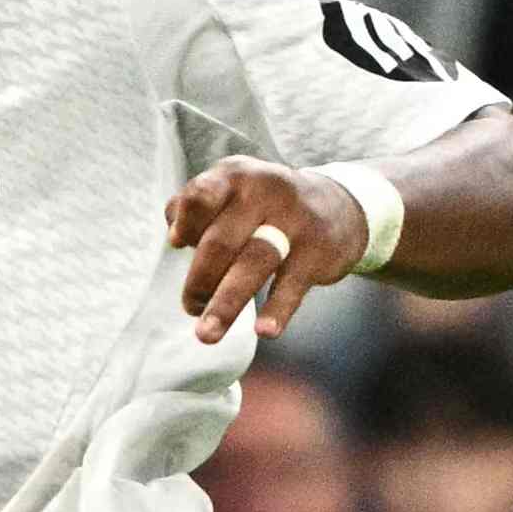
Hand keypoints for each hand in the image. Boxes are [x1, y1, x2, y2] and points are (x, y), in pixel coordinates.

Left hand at [163, 159, 364, 343]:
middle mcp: (265, 192)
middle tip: (190, 307)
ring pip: (253, 264)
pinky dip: (278, 309)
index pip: (200, 197)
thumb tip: (175, 237)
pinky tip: (264, 331)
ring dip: (226, 304)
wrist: (337, 205)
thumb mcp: (228, 192)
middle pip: (221, 241)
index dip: (185, 224)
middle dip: (199, 281)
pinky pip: (293, 285)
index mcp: (235, 177)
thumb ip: (193, 208)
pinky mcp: (318, 252)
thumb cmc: (262, 206)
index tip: (177, 245)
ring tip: (206, 334)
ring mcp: (295, 222)